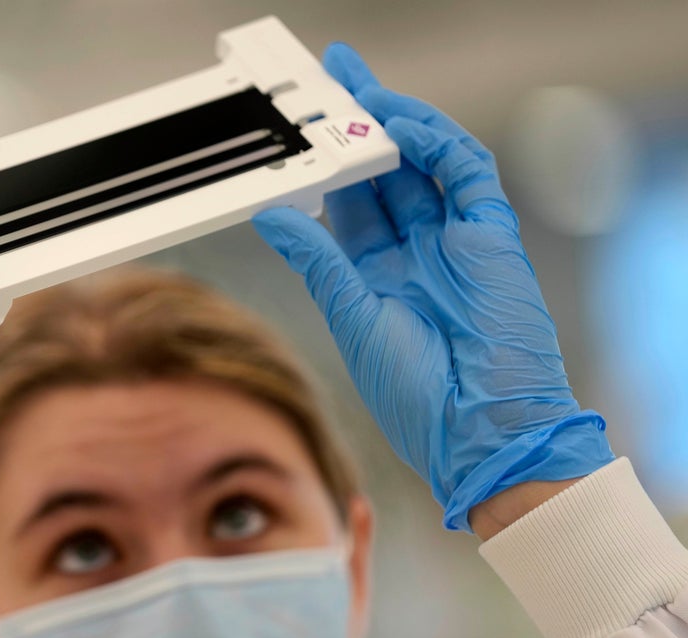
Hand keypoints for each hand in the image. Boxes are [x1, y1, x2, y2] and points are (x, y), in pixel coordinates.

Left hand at [252, 44, 612, 531]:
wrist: (481, 430)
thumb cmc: (416, 393)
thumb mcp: (353, 318)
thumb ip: (318, 261)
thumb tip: (271, 216)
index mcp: (377, 279)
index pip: (349, 207)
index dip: (326, 167)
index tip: (299, 134)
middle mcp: (415, 255)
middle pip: (384, 177)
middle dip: (359, 129)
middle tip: (332, 81)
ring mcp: (454, 243)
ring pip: (424, 167)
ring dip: (395, 126)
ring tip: (360, 89)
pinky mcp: (492, 237)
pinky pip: (466, 175)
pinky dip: (438, 144)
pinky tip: (404, 124)